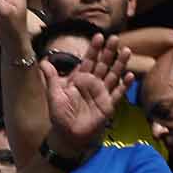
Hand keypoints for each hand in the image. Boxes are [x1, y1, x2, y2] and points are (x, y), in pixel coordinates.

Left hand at [42, 34, 130, 153]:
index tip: (99, 36)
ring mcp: (102, 93)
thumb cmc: (60, 115)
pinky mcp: (108, 105)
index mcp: (79, 78)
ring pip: (113, 75)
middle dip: (109, 51)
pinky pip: (118, 93)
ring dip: (119, 64)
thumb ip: (51, 77)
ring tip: (126, 51)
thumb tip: (42, 60)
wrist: (68, 136)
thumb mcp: (54, 95)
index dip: (94, 49)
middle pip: (103, 64)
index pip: (88, 60)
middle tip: (115, 38)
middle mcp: (92, 83)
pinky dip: (124, 85)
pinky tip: (130, 76)